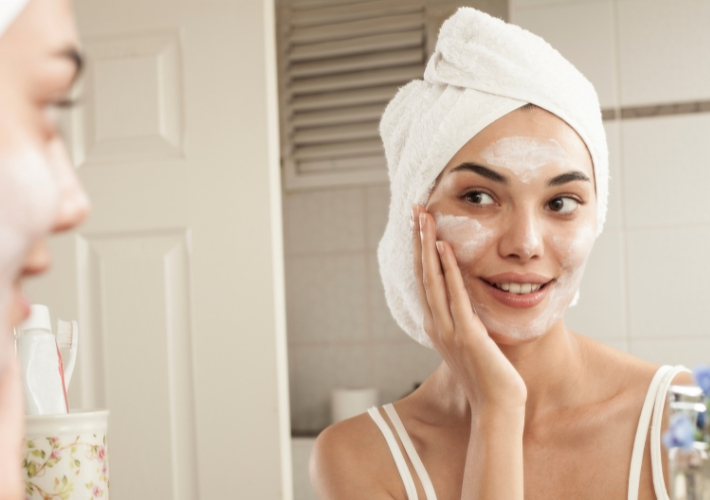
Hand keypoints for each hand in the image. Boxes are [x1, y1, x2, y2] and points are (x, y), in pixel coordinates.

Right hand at [412, 205, 526, 412]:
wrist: (496, 406)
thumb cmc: (489, 376)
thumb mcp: (472, 343)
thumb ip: (464, 322)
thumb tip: (467, 305)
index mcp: (437, 325)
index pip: (425, 280)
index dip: (420, 251)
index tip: (419, 226)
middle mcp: (436, 324)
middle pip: (422, 273)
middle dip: (418, 240)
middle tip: (415, 211)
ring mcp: (448, 329)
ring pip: (432, 279)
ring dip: (427, 246)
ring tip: (424, 218)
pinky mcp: (465, 333)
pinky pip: (455, 295)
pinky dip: (447, 269)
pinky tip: (444, 247)